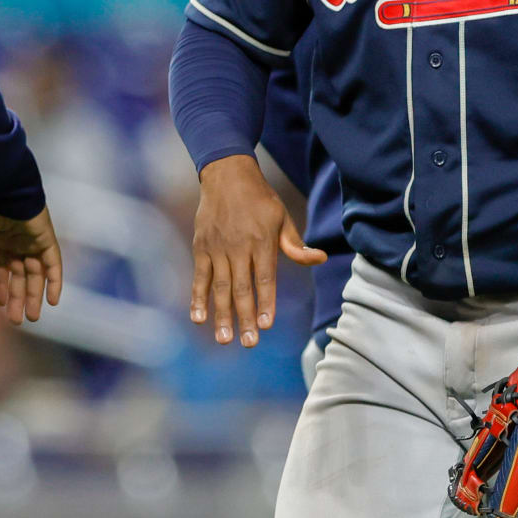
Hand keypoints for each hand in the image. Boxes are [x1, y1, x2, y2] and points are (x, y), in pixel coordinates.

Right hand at [0, 197, 62, 325]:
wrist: (3, 184)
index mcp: (1, 238)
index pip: (3, 268)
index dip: (2, 286)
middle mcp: (19, 242)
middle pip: (21, 275)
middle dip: (19, 297)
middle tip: (17, 321)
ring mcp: (34, 241)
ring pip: (36, 274)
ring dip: (35, 296)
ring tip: (32, 318)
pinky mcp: (46, 239)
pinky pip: (53, 264)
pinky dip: (54, 281)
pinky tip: (53, 301)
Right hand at [191, 155, 326, 346]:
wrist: (227, 175)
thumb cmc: (260, 199)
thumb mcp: (282, 217)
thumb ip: (296, 244)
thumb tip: (320, 258)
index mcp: (262, 241)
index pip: (265, 277)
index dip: (266, 301)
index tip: (267, 324)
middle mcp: (238, 246)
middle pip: (241, 288)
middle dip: (245, 317)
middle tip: (249, 343)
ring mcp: (217, 248)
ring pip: (219, 287)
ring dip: (221, 315)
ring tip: (225, 339)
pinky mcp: (201, 247)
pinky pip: (199, 277)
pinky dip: (197, 298)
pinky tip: (198, 319)